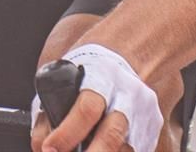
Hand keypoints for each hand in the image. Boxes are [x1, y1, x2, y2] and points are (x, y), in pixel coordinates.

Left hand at [34, 44, 162, 151]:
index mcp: (101, 77)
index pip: (87, 108)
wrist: (130, 52)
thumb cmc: (88, 71)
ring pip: (125, 149)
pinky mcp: (152, 129)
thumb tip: (43, 148)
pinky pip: (134, 150)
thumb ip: (49, 115)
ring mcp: (143, 114)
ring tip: (87, 150)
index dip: (67, 133)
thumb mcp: (63, 80)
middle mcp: (127, 95)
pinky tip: (104, 149)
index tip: (50, 148)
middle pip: (111, 135)